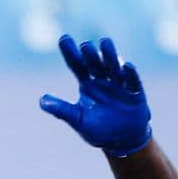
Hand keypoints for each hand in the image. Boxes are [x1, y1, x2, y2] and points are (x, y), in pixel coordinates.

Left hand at [40, 35, 151, 156]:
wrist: (122, 140)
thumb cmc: (98, 128)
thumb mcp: (77, 120)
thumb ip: (61, 110)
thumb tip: (41, 101)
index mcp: (88, 85)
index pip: (77, 66)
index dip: (70, 53)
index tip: (63, 38)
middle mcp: (103, 81)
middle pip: (96, 64)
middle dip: (91, 55)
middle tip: (85, 46)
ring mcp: (120, 86)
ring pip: (114, 68)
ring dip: (110, 56)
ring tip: (104, 43)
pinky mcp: (136, 95)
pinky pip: (133, 83)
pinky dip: (130, 74)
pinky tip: (126, 66)